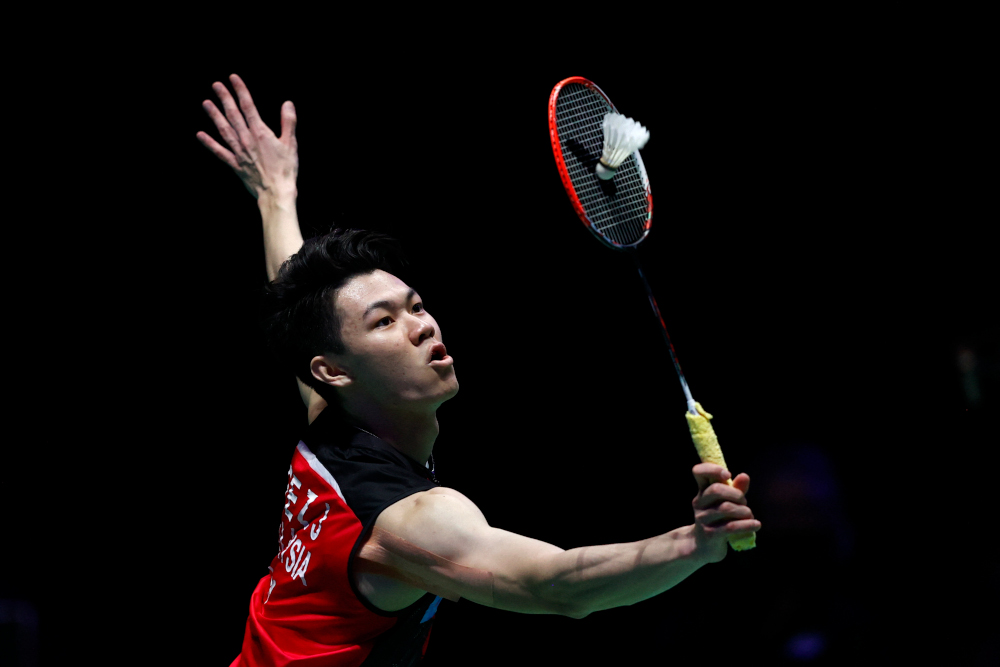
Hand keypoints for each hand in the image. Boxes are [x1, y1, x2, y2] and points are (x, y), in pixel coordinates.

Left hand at [196, 74, 297, 200]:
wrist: (276, 192)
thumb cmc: (286, 169)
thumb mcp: (291, 144)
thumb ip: (288, 122)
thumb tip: (287, 103)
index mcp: (260, 132)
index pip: (248, 106)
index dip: (240, 91)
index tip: (233, 78)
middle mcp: (246, 139)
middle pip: (233, 114)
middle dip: (224, 98)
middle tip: (216, 85)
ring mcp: (239, 151)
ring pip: (224, 129)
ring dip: (214, 115)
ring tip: (206, 103)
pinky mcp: (235, 164)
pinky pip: (219, 152)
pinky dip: (209, 143)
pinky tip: (200, 135)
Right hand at [690, 463, 759, 563]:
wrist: (704, 547)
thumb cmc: (718, 520)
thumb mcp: (726, 502)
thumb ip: (736, 489)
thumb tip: (744, 476)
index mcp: (702, 491)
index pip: (698, 472)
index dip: (712, 469)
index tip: (728, 475)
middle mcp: (699, 502)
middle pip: (716, 489)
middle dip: (737, 494)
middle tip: (744, 502)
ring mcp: (703, 519)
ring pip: (726, 508)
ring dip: (744, 511)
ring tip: (749, 516)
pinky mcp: (710, 534)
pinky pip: (731, 526)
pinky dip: (747, 525)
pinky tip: (756, 525)